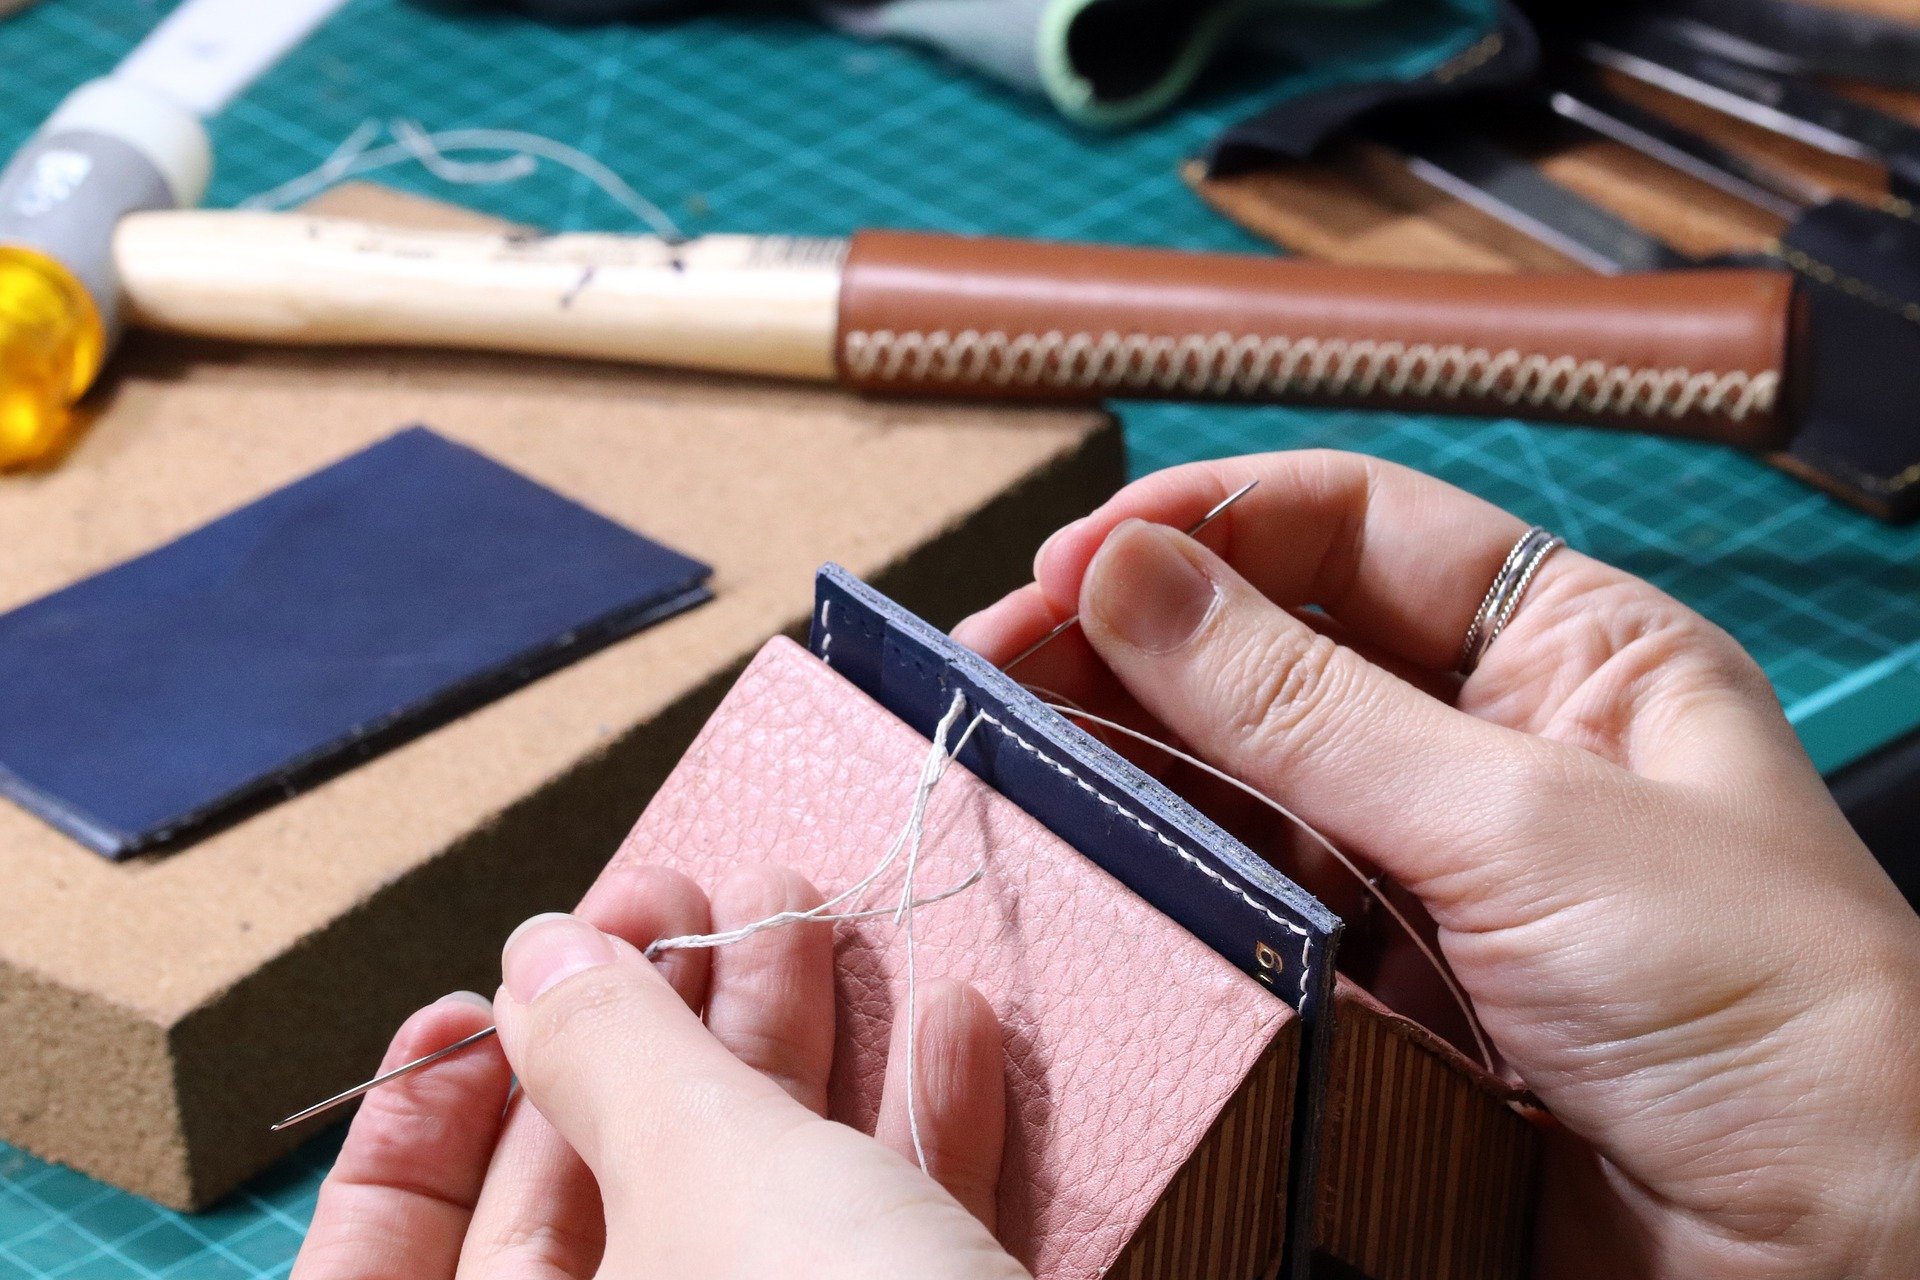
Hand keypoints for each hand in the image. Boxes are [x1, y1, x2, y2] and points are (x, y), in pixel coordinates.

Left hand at [290, 862, 1027, 1279]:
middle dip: (653, 1033)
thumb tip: (540, 951)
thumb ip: (609, 1050)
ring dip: (796, 1056)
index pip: (394, 1257)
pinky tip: (951, 1026)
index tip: (500, 988)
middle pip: (597, 1204)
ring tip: (812, 918)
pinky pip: (883, 1253)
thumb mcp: (709, 1174)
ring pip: (752, 1214)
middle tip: (698, 899)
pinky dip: (918, 1145)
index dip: (426, 1119)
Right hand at [952, 450, 1919, 1279]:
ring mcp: (1429, 867)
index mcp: (1565, 648)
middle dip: (1136, 637)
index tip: (1074, 561)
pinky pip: (1250, 899)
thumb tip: (1131, 573)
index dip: (1208, 524)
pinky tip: (1089, 856)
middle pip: (1274, 646)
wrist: (1832, 1255)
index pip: (1352, 529)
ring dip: (1130, 751)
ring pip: (1246, 775)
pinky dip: (1166, 874)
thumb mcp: (1521, 821)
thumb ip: (1306, 705)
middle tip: (996, 654)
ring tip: (1012, 746)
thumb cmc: (1760, 1009)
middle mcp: (1489, 739)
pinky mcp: (1385, 984)